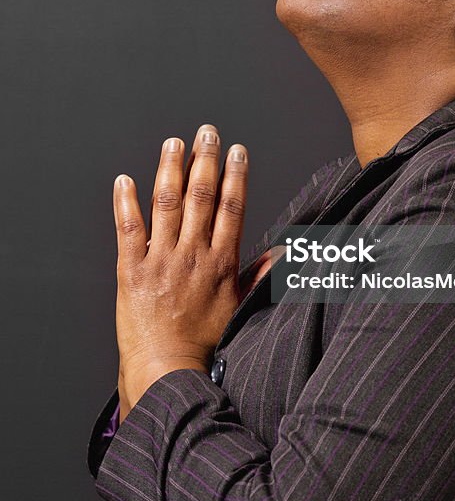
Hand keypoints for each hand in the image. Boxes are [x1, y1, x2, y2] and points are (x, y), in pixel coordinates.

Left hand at [113, 123, 253, 417]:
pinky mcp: (132, 270)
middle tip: (207, 132)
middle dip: (205, 160)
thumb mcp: (240, 306)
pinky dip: (125, 202)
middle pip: (201, 196)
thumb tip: (284, 254)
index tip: (237, 150)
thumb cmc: (204, 343)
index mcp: (221, 262)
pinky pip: (128, 229)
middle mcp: (193, 254)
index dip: (235, 175)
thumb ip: (260, 275)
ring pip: (167, 204)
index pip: (231, 207)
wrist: (167, 369)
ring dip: (170, 169)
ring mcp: (161, 260)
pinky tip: (125, 179)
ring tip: (173, 142)